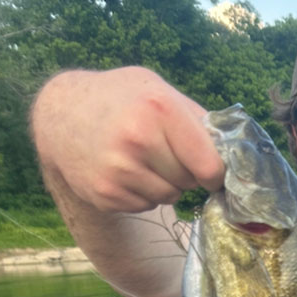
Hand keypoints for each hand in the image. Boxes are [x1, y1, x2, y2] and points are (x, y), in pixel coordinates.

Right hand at [31, 66, 224, 211]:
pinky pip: (146, 205)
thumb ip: (199, 120)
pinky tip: (126, 170)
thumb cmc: (123, 99)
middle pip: (190, 182)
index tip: (211, 169)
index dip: (215, 172)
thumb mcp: (161, 90)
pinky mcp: (105, 193)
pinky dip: (143, 194)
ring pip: (170, 197)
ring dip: (166, 184)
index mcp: (160, 109)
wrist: (62, 113)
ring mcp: (118, 169)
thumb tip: (235, 155)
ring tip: (144, 160)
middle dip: (186, 172)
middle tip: (165, 152)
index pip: (210, 167)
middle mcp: (138, 139)